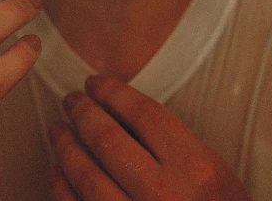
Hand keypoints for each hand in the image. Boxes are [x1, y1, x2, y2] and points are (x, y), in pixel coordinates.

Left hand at [49, 75, 251, 200]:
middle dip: (83, 113)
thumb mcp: (216, 175)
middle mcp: (166, 195)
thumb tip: (119, 113)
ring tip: (58, 130)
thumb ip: (174, 145)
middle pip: (108, 139)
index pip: (143, 113)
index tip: (95, 82)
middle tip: (71, 100)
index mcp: (196, 169)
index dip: (112, 92)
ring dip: (66, 147)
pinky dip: (61, 188)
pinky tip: (55, 170)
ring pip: (87, 176)